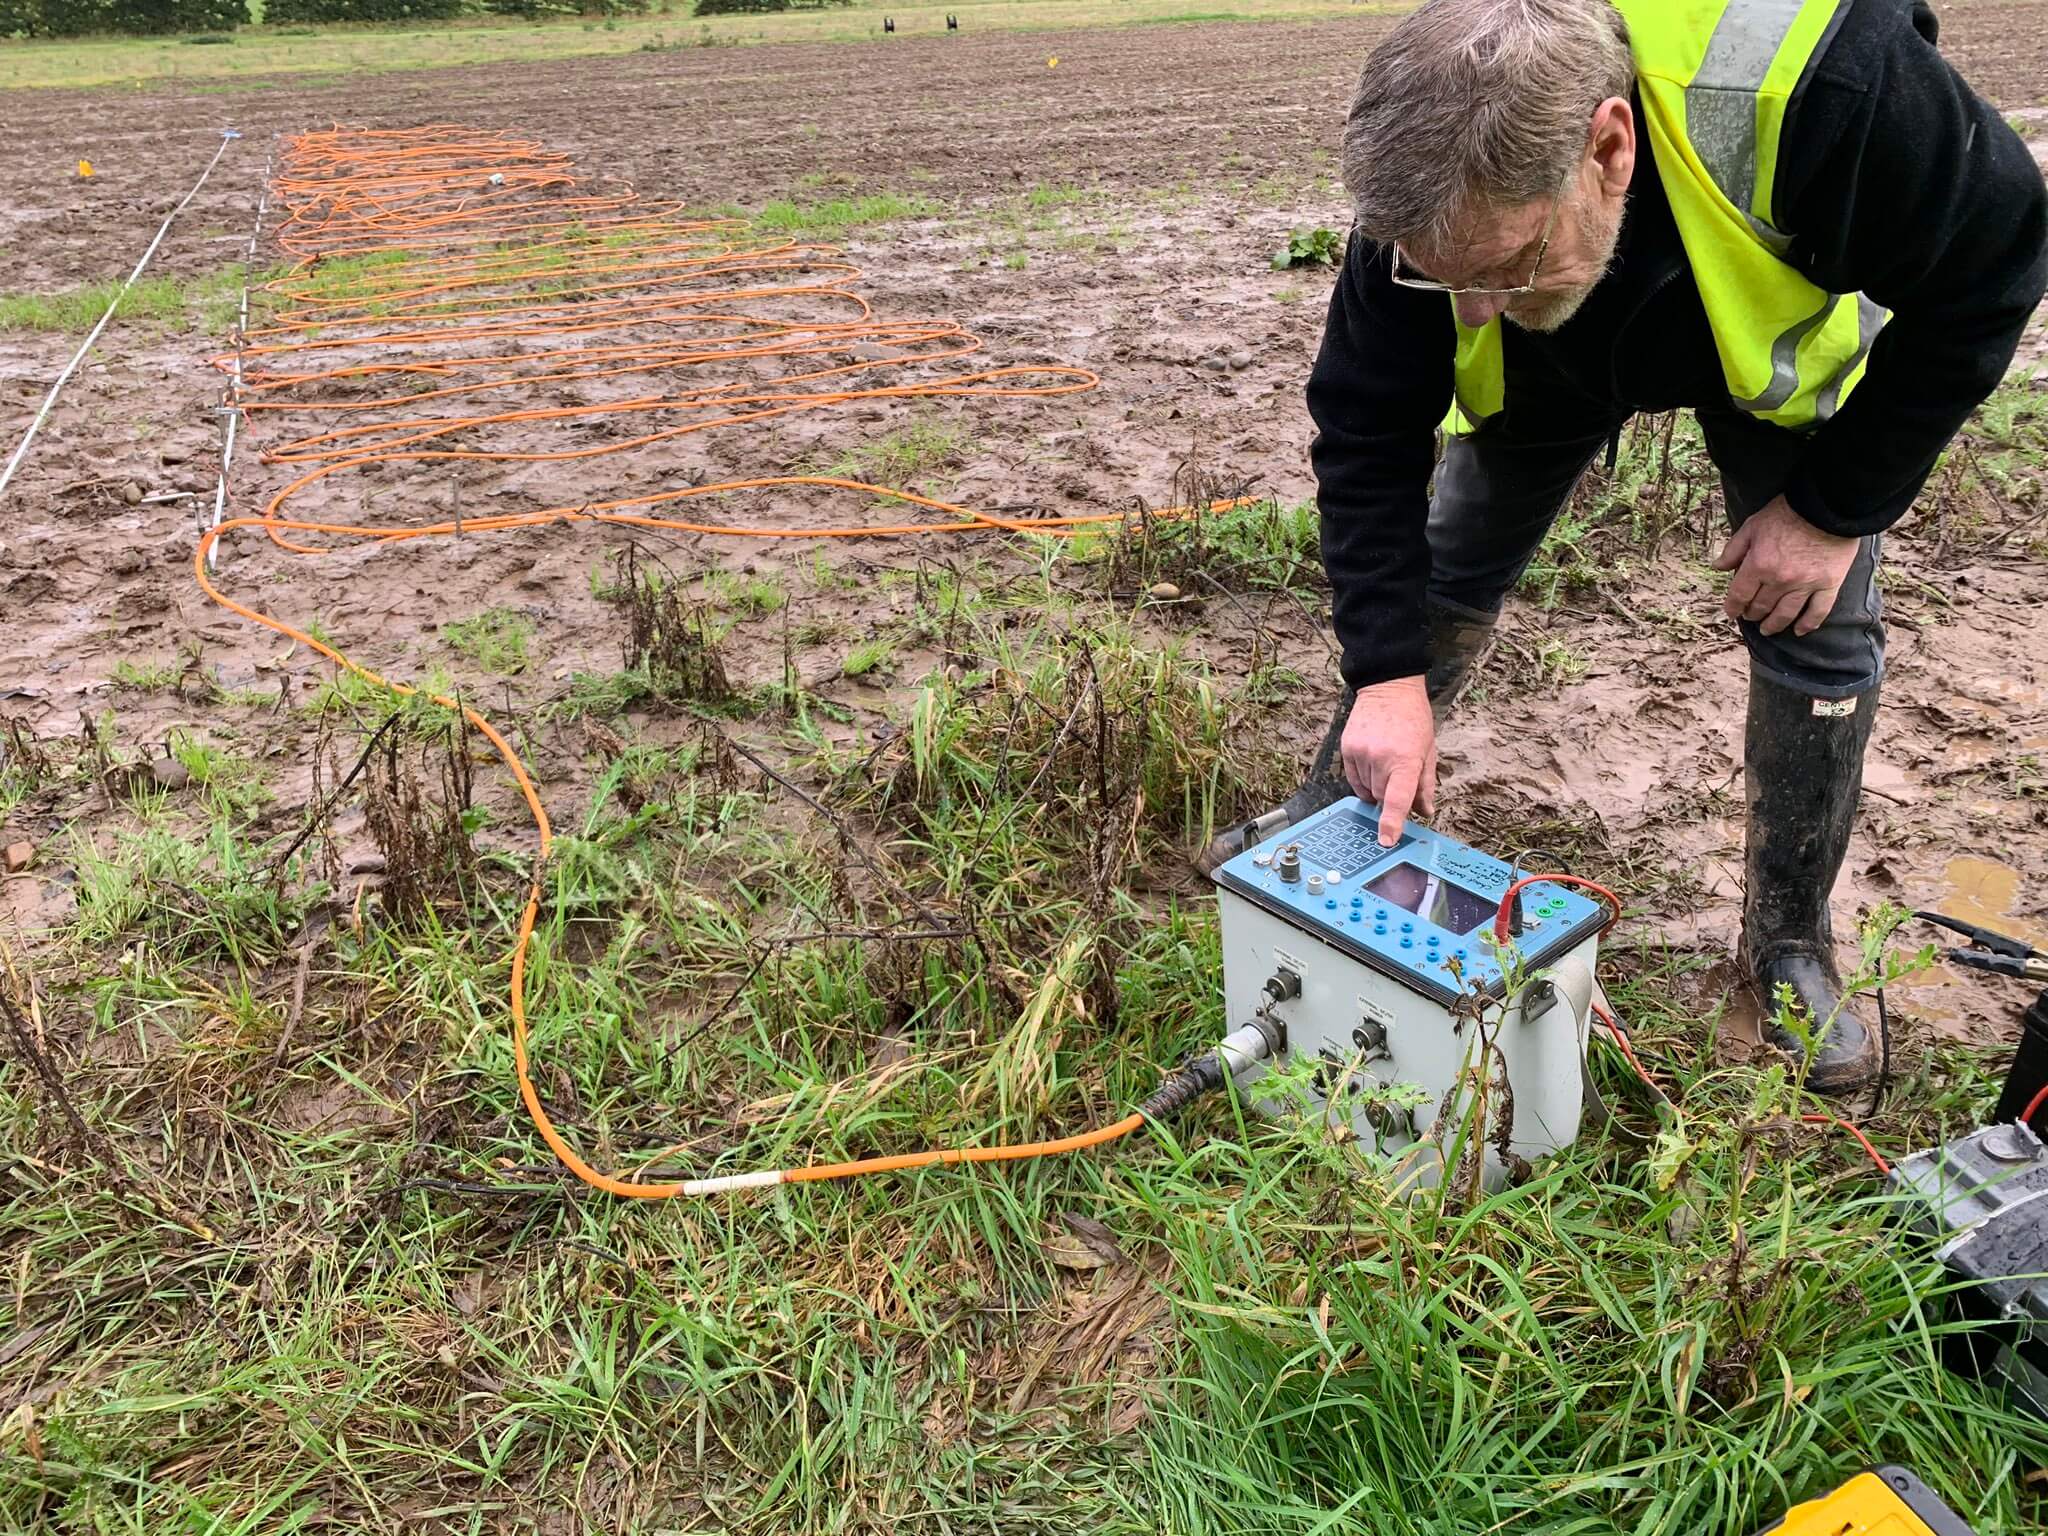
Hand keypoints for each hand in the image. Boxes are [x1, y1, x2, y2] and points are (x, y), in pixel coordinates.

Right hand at [1340, 676, 1436, 845]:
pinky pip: (1354, 779)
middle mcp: (1381, 757)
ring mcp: (1361, 753)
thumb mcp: (1428, 751)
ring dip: (1376, 785)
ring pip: (1367, 789)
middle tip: (1399, 776)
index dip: (1391, 823)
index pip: (1397, 799)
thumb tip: (1424, 812)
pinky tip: (1372, 763)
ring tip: (1385, 762)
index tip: (1386, 841)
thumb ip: (1425, 785)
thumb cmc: (1413, 719)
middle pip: (1382, 797)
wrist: (1389, 688)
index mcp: (1406, 759)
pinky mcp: (1347, 749)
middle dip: (1391, 795)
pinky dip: (1363, 779)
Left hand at [1713, 496, 1858, 637]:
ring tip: (1768, 630)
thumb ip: (1734, 549)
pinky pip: (1818, 611)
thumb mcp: (1753, 525)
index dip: (1733, 607)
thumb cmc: (1788, 512)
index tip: (1732, 612)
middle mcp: (1780, 579)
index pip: (1739, 596)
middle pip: (1761, 607)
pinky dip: (1808, 624)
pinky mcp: (1829, 584)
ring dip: (1774, 625)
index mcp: (1759, 564)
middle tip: (1751, 616)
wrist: (1829, 505)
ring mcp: (1806, 584)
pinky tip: (1800, 631)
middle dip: (1752, 615)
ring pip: (1786, 614)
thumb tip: (1718, 567)